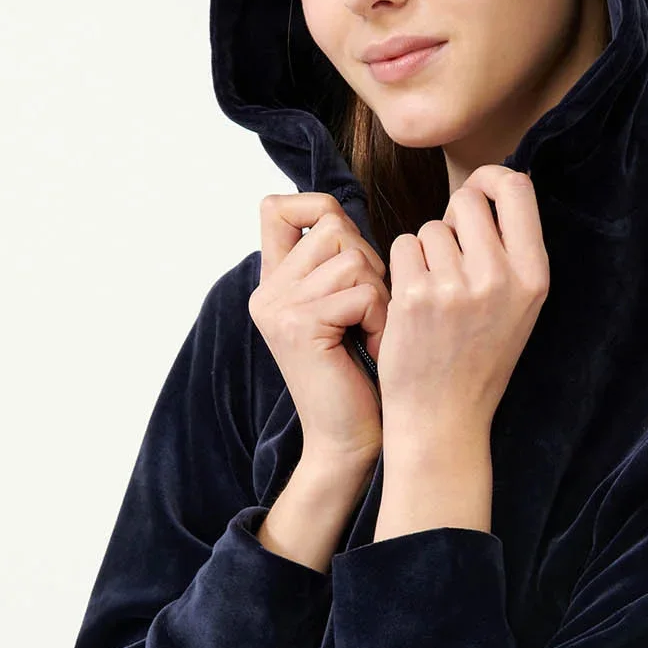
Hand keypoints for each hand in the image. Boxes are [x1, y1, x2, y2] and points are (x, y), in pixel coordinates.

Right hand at [247, 191, 389, 466]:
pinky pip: (361, 293)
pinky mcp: (299, 325)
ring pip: (352, 259)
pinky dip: (380, 320)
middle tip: (367, 314)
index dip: (318, 209)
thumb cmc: (361, 374)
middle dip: (369, 265)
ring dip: (379, 296)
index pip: (278, 207)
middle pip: (333, 228)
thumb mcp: (344, 308)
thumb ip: (336, 263)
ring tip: (370, 333)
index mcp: (273, 282)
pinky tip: (374, 348)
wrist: (348, 440)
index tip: (348, 250)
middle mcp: (267, 290)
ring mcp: (278, 306)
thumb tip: (347, 217)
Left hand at [376, 166, 549, 435]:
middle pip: (467, 200)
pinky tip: (413, 305)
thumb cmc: (479, 360)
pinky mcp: (415, 296)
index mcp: (533, 276)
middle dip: (454, 220)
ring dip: (426, 253)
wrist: (444, 419)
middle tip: (452, 263)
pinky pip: (403, 247)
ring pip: (430, 227)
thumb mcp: (518, 306)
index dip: (493, 178)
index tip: (482, 190)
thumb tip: (493, 182)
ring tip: (435, 298)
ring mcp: (456, 287)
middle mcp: (500, 277)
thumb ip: (512, 250)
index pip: (517, 188)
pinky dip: (402, 269)